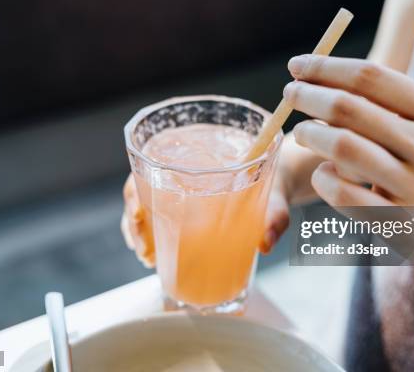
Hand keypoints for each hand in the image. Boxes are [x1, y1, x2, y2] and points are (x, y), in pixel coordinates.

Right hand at [121, 169, 290, 262]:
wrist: (279, 188)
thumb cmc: (274, 184)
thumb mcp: (275, 198)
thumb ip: (274, 217)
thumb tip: (265, 242)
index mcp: (198, 155)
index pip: (152, 164)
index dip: (137, 189)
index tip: (136, 212)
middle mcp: (182, 171)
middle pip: (141, 189)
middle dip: (135, 223)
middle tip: (145, 250)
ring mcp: (180, 191)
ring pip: (145, 207)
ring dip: (139, 234)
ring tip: (148, 258)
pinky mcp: (185, 211)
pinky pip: (159, 221)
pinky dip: (151, 238)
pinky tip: (153, 257)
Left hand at [285, 54, 413, 314]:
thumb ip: (392, 104)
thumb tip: (325, 77)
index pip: (371, 77)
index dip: (325, 67)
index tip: (297, 65)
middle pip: (348, 108)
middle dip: (307, 96)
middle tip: (289, 93)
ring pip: (342, 148)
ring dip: (309, 134)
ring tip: (300, 133)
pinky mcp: (399, 225)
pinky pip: (343, 195)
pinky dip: (322, 180)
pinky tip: (322, 174)